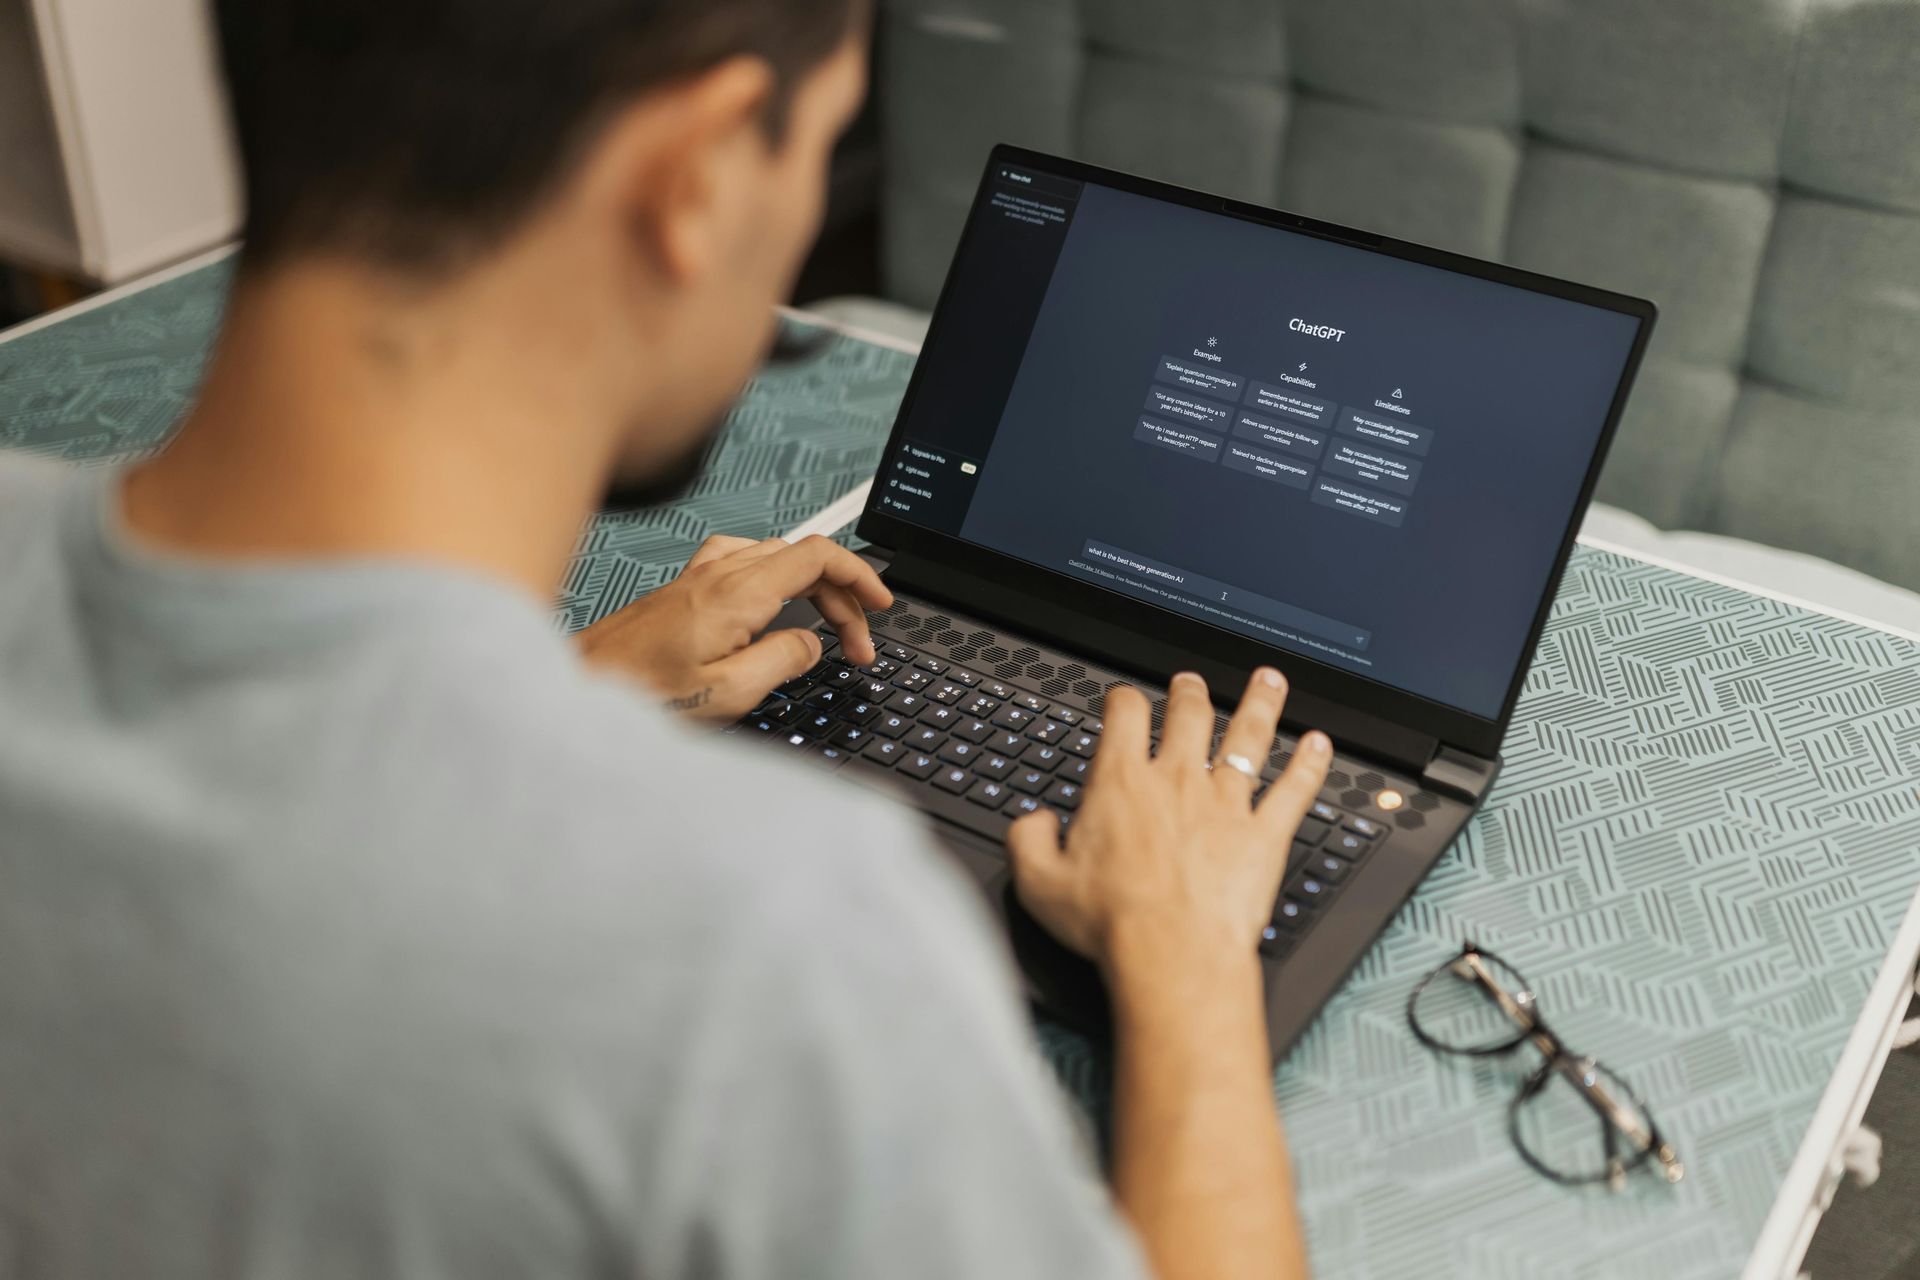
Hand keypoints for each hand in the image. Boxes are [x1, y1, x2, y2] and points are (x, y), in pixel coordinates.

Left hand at [576, 534, 891, 721]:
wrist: (577, 686)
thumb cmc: (636, 693)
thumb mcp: (727, 693)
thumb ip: (781, 662)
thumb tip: (810, 644)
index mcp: (737, 593)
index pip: (818, 556)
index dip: (859, 575)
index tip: (880, 603)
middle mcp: (718, 573)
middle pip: (802, 556)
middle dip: (841, 596)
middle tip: (856, 644)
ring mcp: (699, 575)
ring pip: (775, 556)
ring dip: (810, 586)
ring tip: (825, 625)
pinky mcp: (684, 587)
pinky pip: (744, 561)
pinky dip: (775, 577)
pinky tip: (773, 601)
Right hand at [1007, 668, 1331, 974]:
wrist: (1171, 954)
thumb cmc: (1111, 923)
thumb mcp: (1039, 883)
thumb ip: (1029, 841)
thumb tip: (1035, 822)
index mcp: (1122, 784)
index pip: (1124, 717)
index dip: (1124, 699)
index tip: (1124, 699)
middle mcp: (1178, 782)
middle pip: (1191, 716)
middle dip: (1191, 693)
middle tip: (1192, 683)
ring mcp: (1227, 805)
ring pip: (1249, 738)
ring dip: (1260, 704)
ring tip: (1269, 681)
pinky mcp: (1265, 836)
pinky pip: (1294, 790)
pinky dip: (1310, 764)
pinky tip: (1321, 745)